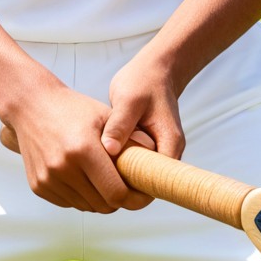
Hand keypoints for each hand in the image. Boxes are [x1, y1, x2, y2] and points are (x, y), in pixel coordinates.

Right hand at [0, 77, 152, 211]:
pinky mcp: (38, 186)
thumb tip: (156, 164)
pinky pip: (69, 203)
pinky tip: (84, 178)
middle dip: (119, 200)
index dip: (135, 199)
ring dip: (100, 199)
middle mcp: (63, 168)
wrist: (31, 105)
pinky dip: (81, 196)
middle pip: (103, 205)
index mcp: (83, 150)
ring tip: (105, 180)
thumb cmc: (73, 109)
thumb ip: (132, 140)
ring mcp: (48, 179)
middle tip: (128, 188)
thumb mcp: (106, 116)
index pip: (116, 193)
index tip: (144, 194)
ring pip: (87, 207)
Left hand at [99, 51, 185, 209]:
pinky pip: (133, 166)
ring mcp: (157, 151)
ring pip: (140, 177)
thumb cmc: (143, 81)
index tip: (110, 190)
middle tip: (94, 187)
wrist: (154, 70)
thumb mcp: (129, 99)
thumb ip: (119, 124)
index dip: (136, 190)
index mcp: (169, 143)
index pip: (159, 180)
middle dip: (124, 188)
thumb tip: (108, 149)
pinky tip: (95, 167)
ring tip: (91, 180)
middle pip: (149, 184)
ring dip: (119, 179)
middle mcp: (167, 152)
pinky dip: (117, 168)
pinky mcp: (146, 148)